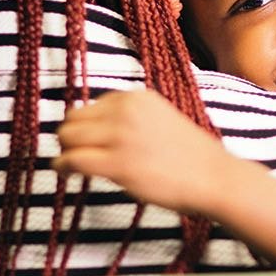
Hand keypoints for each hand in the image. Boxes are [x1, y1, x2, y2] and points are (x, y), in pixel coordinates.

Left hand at [53, 89, 233, 215]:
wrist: (213, 177)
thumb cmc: (191, 156)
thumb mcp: (160, 119)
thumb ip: (130, 118)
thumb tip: (97, 129)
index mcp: (137, 97)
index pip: (92, 105)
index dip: (87, 125)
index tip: (89, 141)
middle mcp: (125, 110)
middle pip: (74, 118)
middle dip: (71, 136)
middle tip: (76, 154)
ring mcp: (120, 135)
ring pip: (68, 137)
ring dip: (65, 151)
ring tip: (70, 166)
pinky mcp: (117, 163)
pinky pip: (72, 160)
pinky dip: (62, 166)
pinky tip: (66, 174)